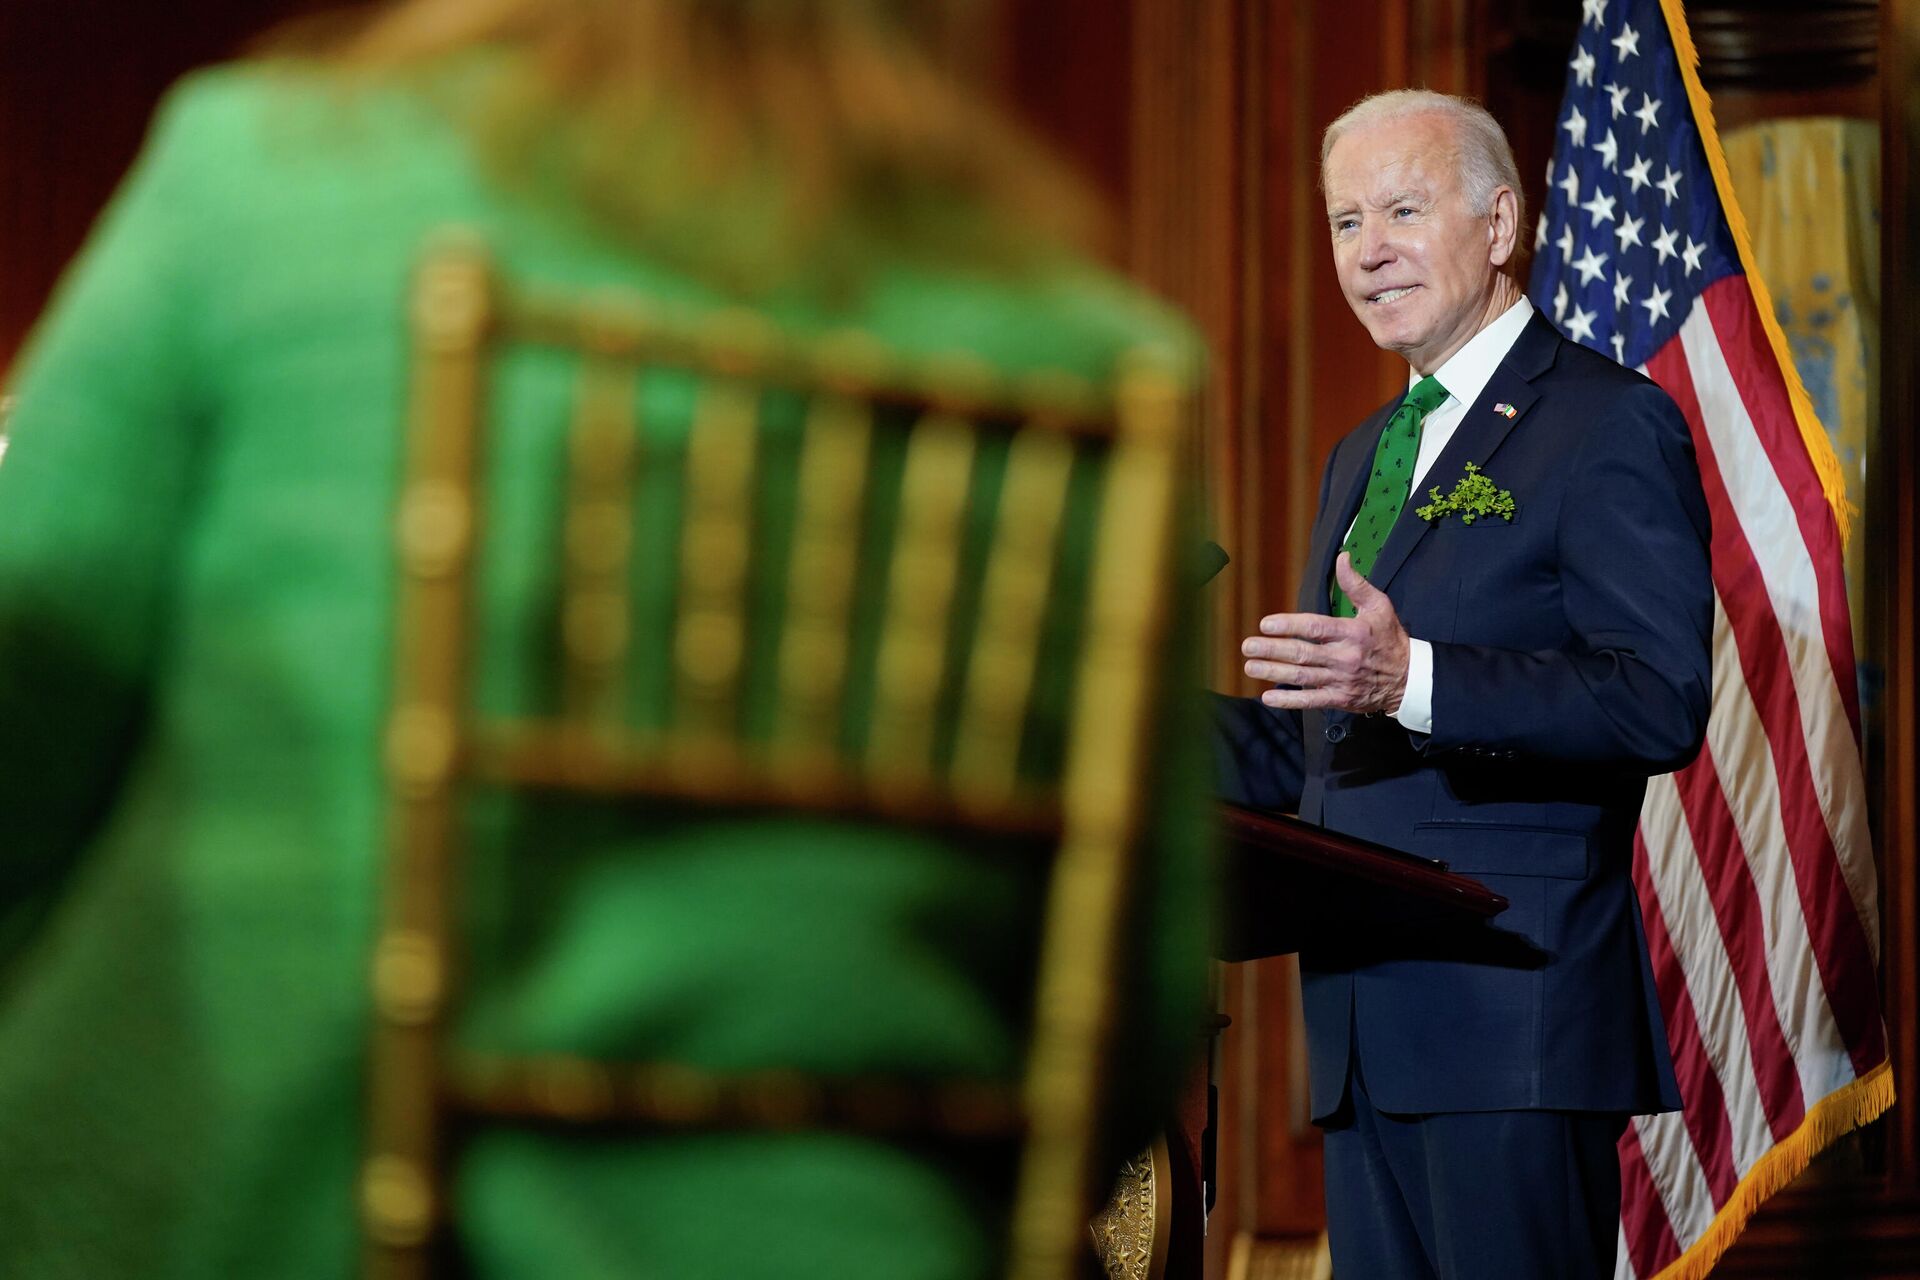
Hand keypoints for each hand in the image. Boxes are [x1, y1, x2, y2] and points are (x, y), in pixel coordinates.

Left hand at [1240, 553, 1410, 713]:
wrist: (1409, 678)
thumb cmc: (1390, 639)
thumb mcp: (1380, 606)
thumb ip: (1356, 584)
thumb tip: (1342, 559)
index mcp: (1353, 632)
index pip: (1315, 628)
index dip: (1289, 626)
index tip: (1266, 624)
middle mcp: (1344, 657)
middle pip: (1303, 653)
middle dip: (1272, 650)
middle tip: (1248, 646)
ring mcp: (1341, 680)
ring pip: (1302, 677)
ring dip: (1274, 672)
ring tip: (1251, 666)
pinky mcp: (1341, 699)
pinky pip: (1311, 701)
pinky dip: (1289, 700)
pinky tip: (1269, 696)